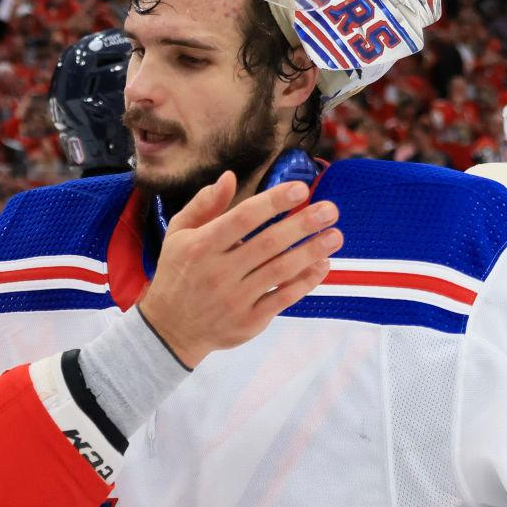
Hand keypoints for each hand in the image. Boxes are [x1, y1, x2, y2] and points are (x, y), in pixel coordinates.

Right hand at [135, 172, 340, 368]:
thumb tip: (230, 177)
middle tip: (330, 209)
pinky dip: (305, 282)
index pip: (243, 218)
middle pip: (269, 243)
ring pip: (281, 271)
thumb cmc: (178, 273)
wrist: (170, 329)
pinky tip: (322, 265)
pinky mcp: (249, 321)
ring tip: (335, 236)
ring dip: (312, 251)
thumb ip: (204, 205)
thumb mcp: (178, 234)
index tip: (301, 189)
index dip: (274, 202)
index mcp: (202, 245)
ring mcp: (235, 298)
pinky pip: (283, 298)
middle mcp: (219, 272)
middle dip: (303, 224)